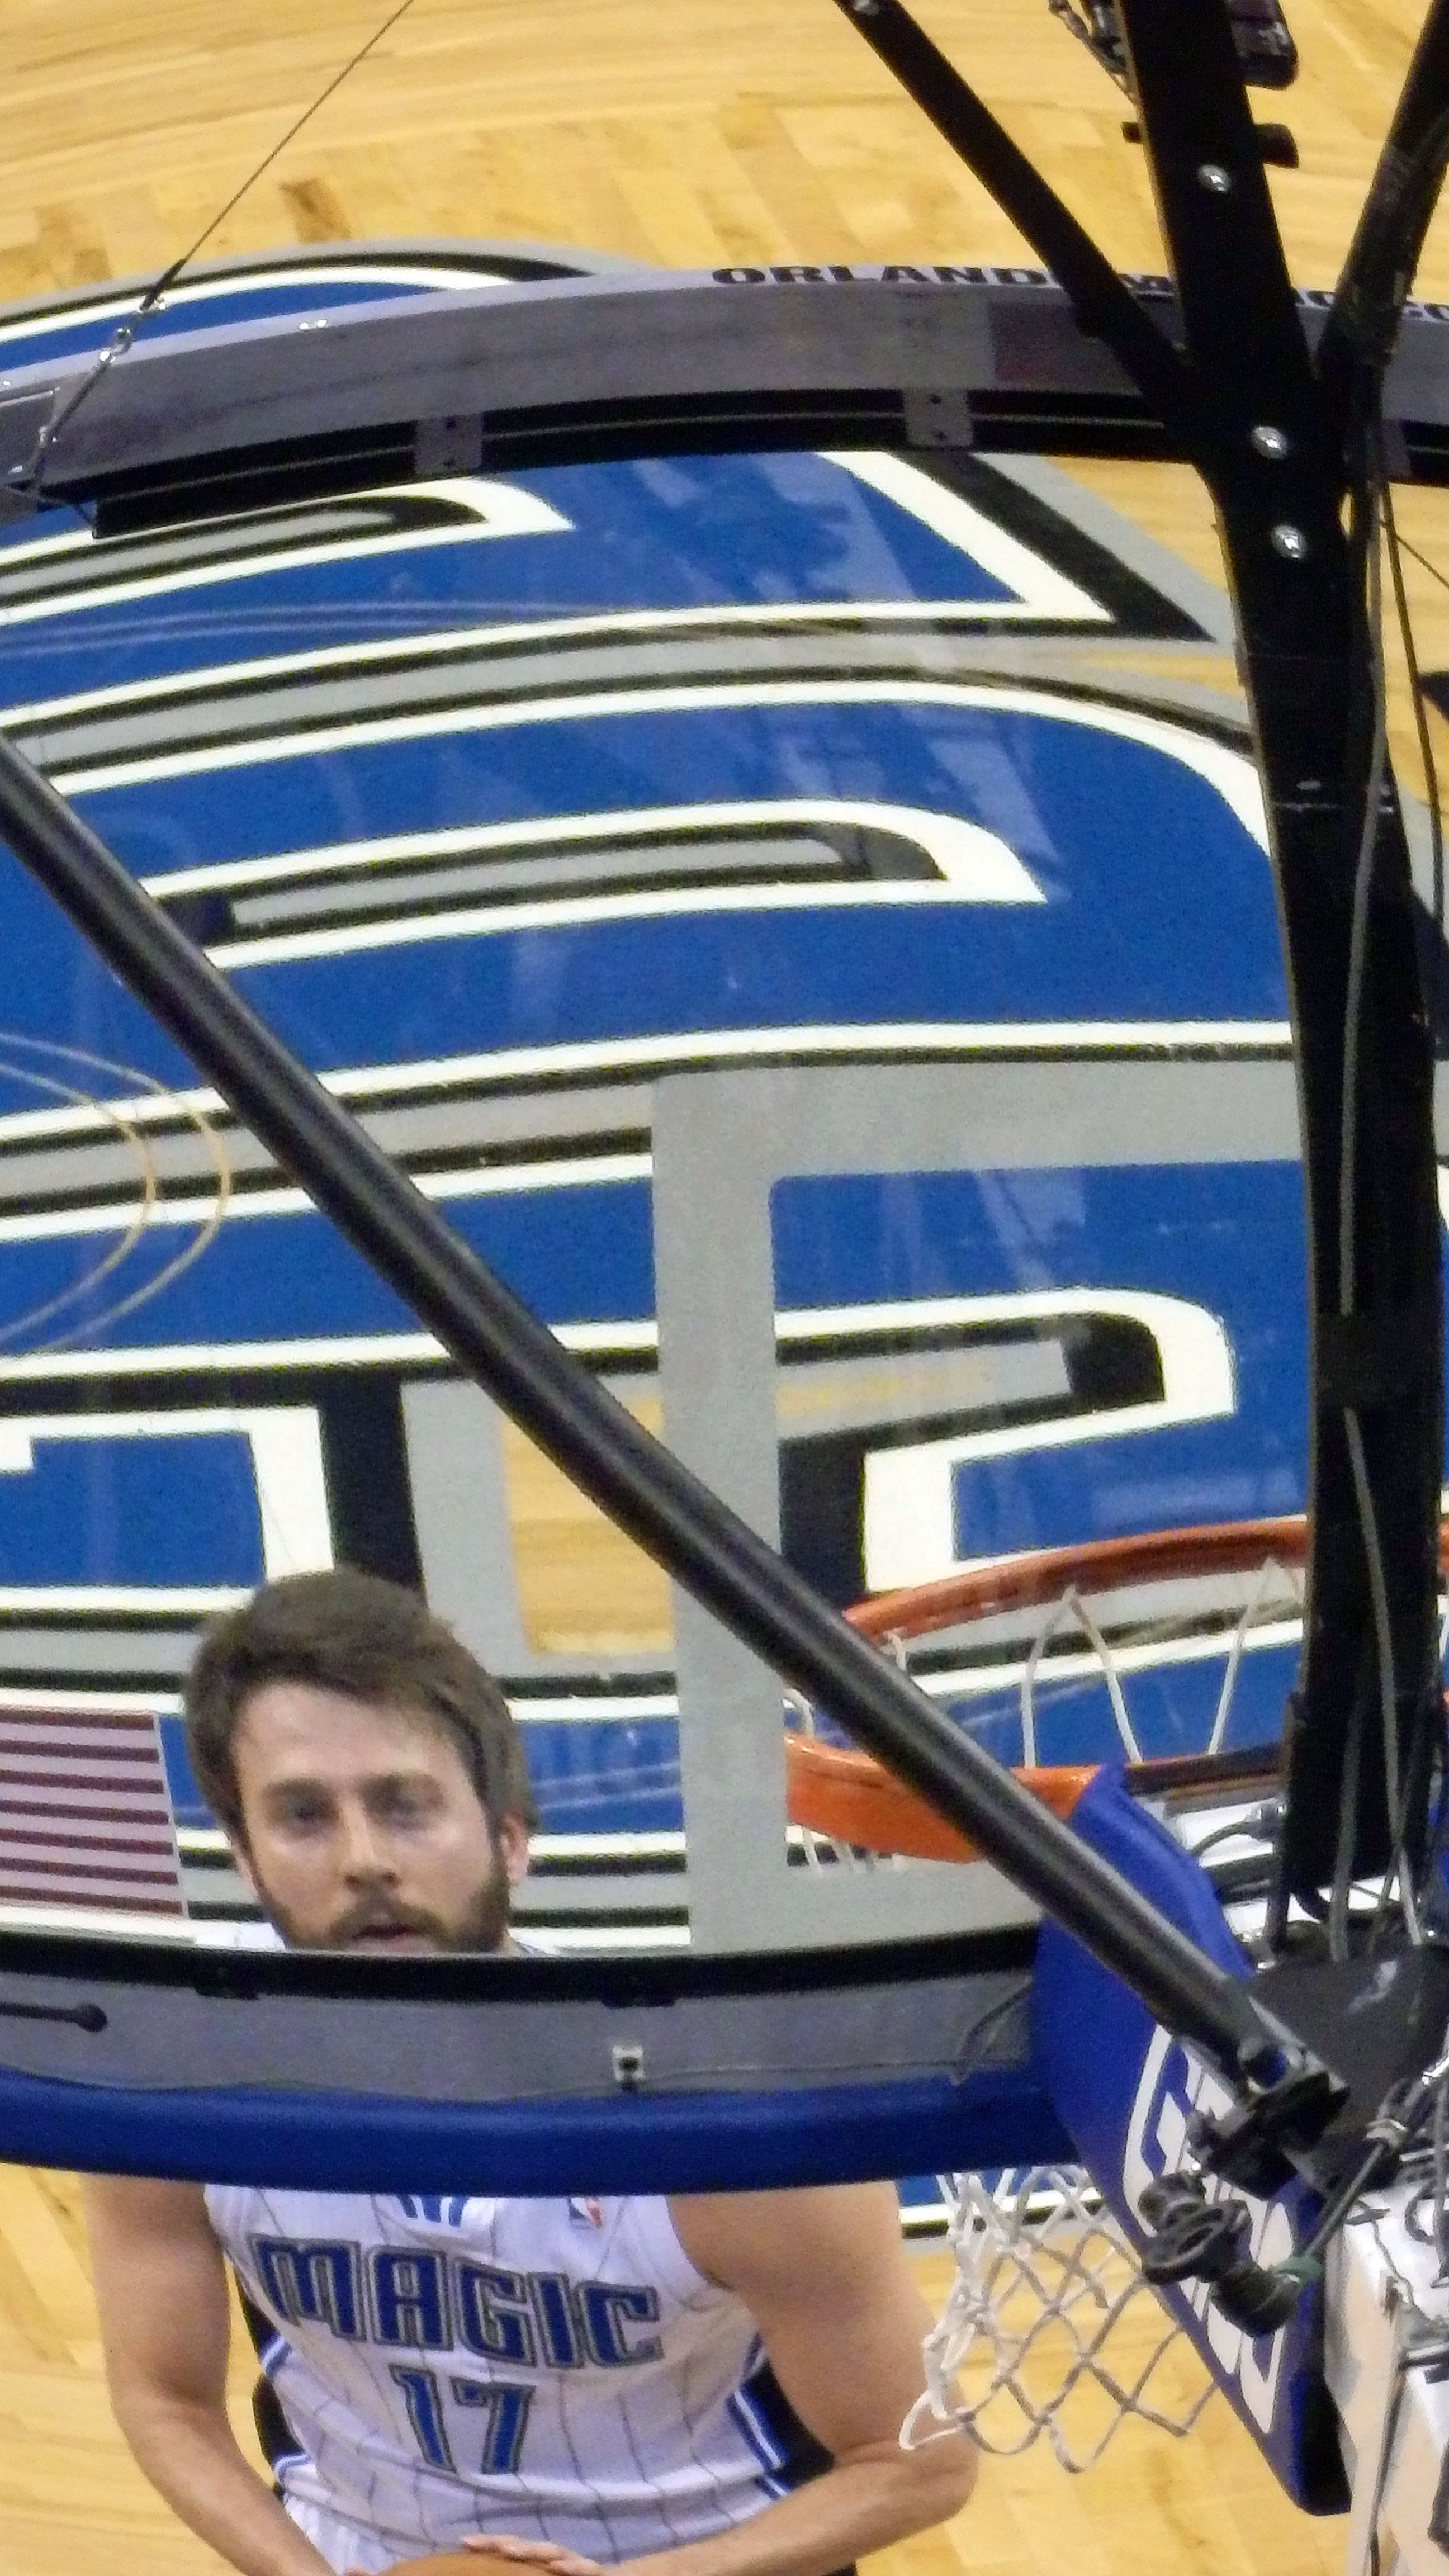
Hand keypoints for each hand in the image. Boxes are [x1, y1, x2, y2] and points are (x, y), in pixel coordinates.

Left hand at [461, 2538, 605, 2575]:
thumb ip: (521, 2573)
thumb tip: (488, 2565)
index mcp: (540, 2562)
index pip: (511, 2549)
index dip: (488, 2544)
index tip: (462, 2543)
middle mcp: (555, 2558)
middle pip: (524, 2546)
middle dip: (499, 2542)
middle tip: (473, 2543)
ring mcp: (575, 2563)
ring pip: (551, 2551)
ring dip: (529, 2549)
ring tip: (508, 2551)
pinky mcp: (595, 2572)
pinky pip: (584, 2568)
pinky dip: (571, 2567)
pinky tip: (558, 2567)